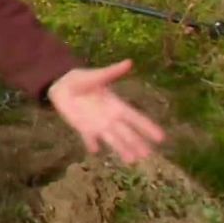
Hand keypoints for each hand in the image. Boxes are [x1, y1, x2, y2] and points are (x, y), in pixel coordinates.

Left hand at [47, 60, 166, 164]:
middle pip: (127, 133)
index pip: (136, 118)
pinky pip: (89, 139)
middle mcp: (111, 118)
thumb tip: (129, 62)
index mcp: (117, 105)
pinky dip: (91, 144)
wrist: (62, 85)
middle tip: (148, 155)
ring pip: (113, 139)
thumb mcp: (97, 75)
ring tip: (131, 160)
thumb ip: (112, 72)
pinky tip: (95, 150)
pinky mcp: (84, 128)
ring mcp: (98, 125)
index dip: (148, 127)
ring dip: (121, 149)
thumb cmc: (83, 80)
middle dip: (137, 143)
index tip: (161, 138)